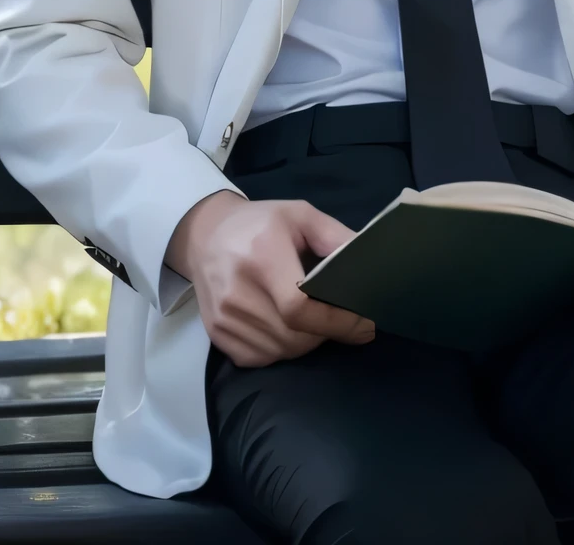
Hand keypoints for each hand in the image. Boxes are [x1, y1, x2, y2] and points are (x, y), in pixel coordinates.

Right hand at [165, 191, 375, 366]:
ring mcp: (224, 317)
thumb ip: (336, 238)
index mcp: (262, 255)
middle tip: (341, 318)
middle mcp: (237, 291)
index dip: (336, 322)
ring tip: (314, 319)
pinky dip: (282, 349)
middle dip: (326, 332)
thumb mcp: (301, 215)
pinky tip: (286, 325)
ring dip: (306, 342)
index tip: (365, 324)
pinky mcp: (217, 334)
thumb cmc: (260, 223)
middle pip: (294, 336)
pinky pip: (262, 358)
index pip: (299, 307)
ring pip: (281, 351)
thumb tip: (369, 264)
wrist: (204, 235)